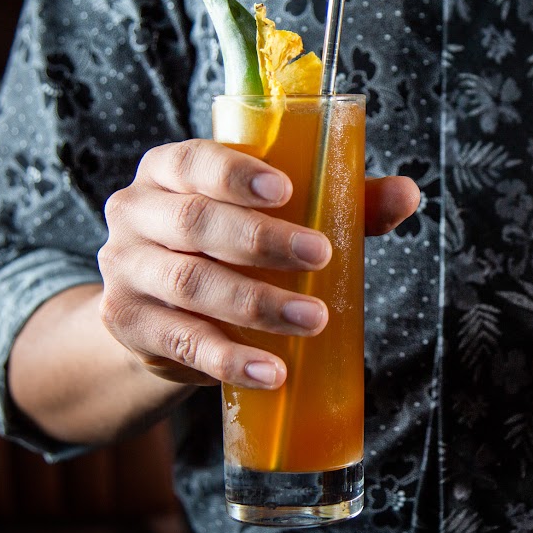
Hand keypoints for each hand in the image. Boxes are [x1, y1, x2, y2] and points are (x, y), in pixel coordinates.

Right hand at [97, 138, 418, 388]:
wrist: (161, 315)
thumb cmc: (231, 248)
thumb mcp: (274, 215)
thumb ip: (340, 200)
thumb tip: (407, 194)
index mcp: (169, 169)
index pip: (193, 160)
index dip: (236, 174)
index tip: (286, 189)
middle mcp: (136, 211)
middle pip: (197, 223)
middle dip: (262, 241)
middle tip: (322, 256)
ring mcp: (125, 269)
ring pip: (190, 284)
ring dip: (257, 304)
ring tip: (312, 319)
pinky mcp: (128, 324)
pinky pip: (181, 342)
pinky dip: (229, 358)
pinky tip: (271, 371)